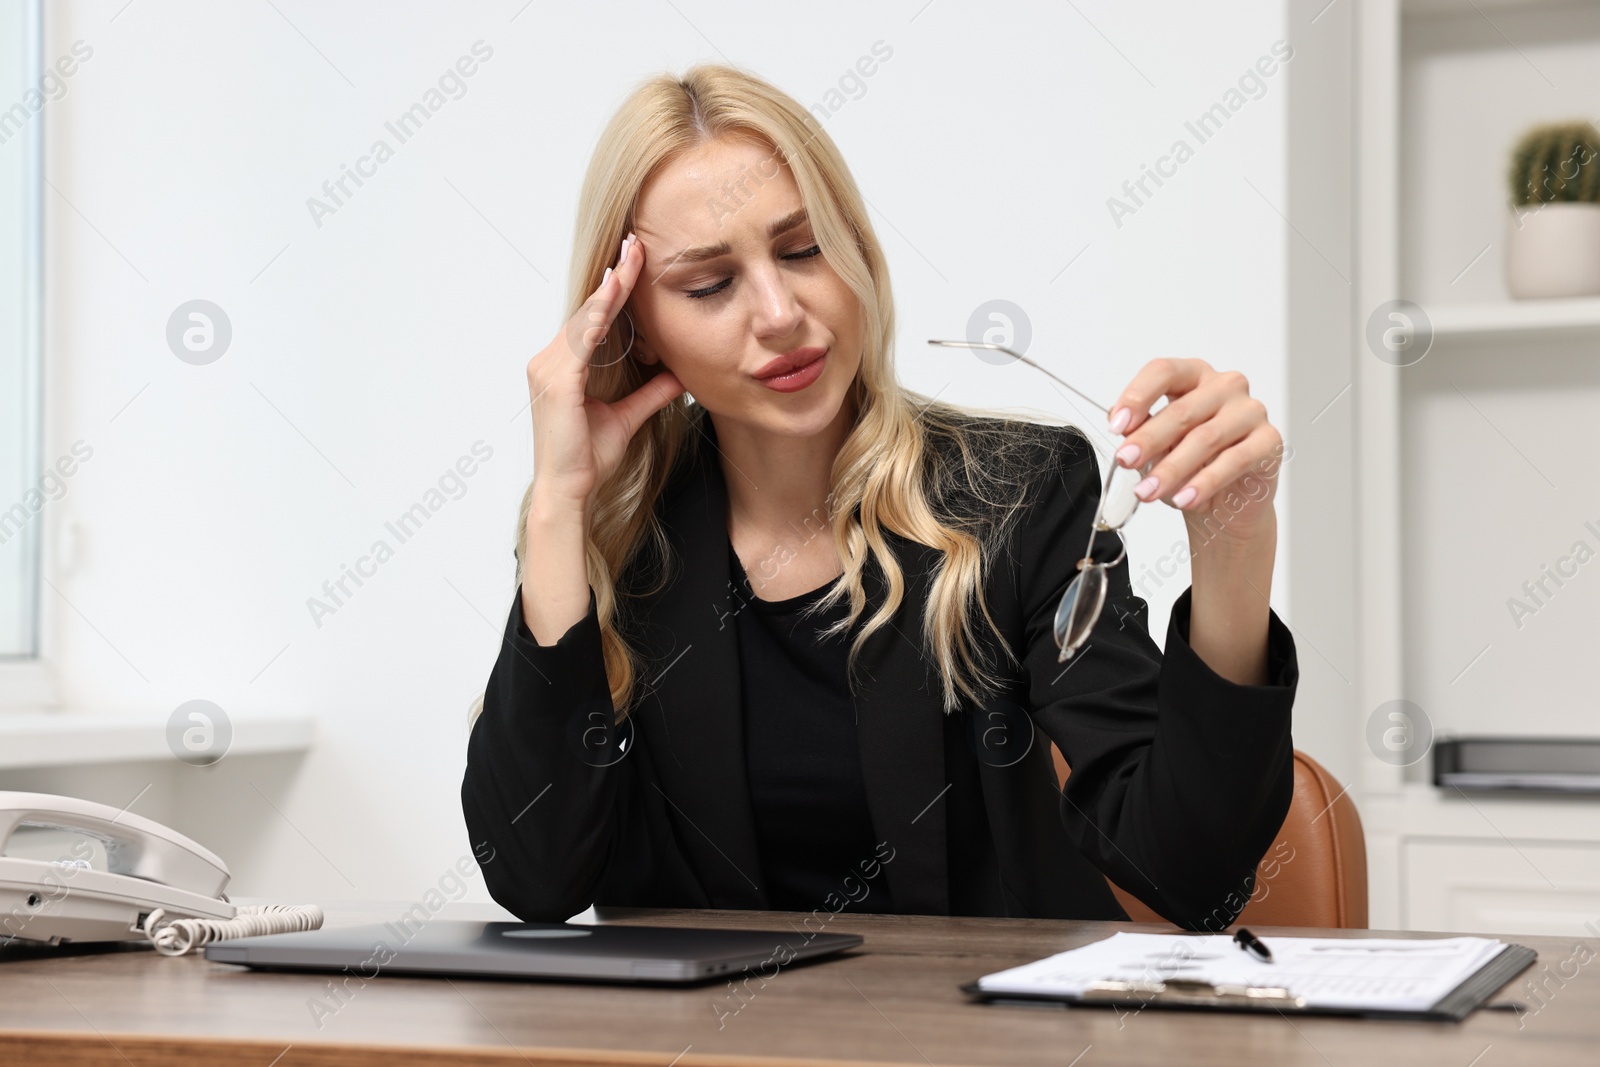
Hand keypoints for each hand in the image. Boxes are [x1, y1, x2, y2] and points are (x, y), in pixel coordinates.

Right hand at [526, 231, 684, 506]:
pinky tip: (615, 292)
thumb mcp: (627, 417)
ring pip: (585, 318)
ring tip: (632, 257)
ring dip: (610, 287)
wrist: (569, 490)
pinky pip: (581, 339)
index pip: (593, 319)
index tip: (634, 260)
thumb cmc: (588, 458)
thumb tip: (677, 374)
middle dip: (615, 277)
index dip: (614, 290)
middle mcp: (549, 361)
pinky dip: (598, 314)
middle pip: (587, 309)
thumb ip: (650, 393)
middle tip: (637, 243)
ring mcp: (548, 369)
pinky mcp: (556, 381)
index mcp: (563, 367)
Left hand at [1106, 358, 1282, 548]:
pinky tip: (1185, 498)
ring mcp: (1250, 411)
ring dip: (1171, 469)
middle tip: (1125, 461)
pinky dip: (1205, 483)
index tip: (1117, 425)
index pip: (1163, 372)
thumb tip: (1124, 429)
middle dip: (1148, 439)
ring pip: (1205, 438)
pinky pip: (1234, 460)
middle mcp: (1225, 386)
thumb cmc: (1190, 465)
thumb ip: (1142, 431)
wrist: (1224, 503)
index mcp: (1193, 376)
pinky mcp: (1269, 440)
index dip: (1137, 396)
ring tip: (1148, 491)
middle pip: (1181, 410)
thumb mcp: (1157, 446)